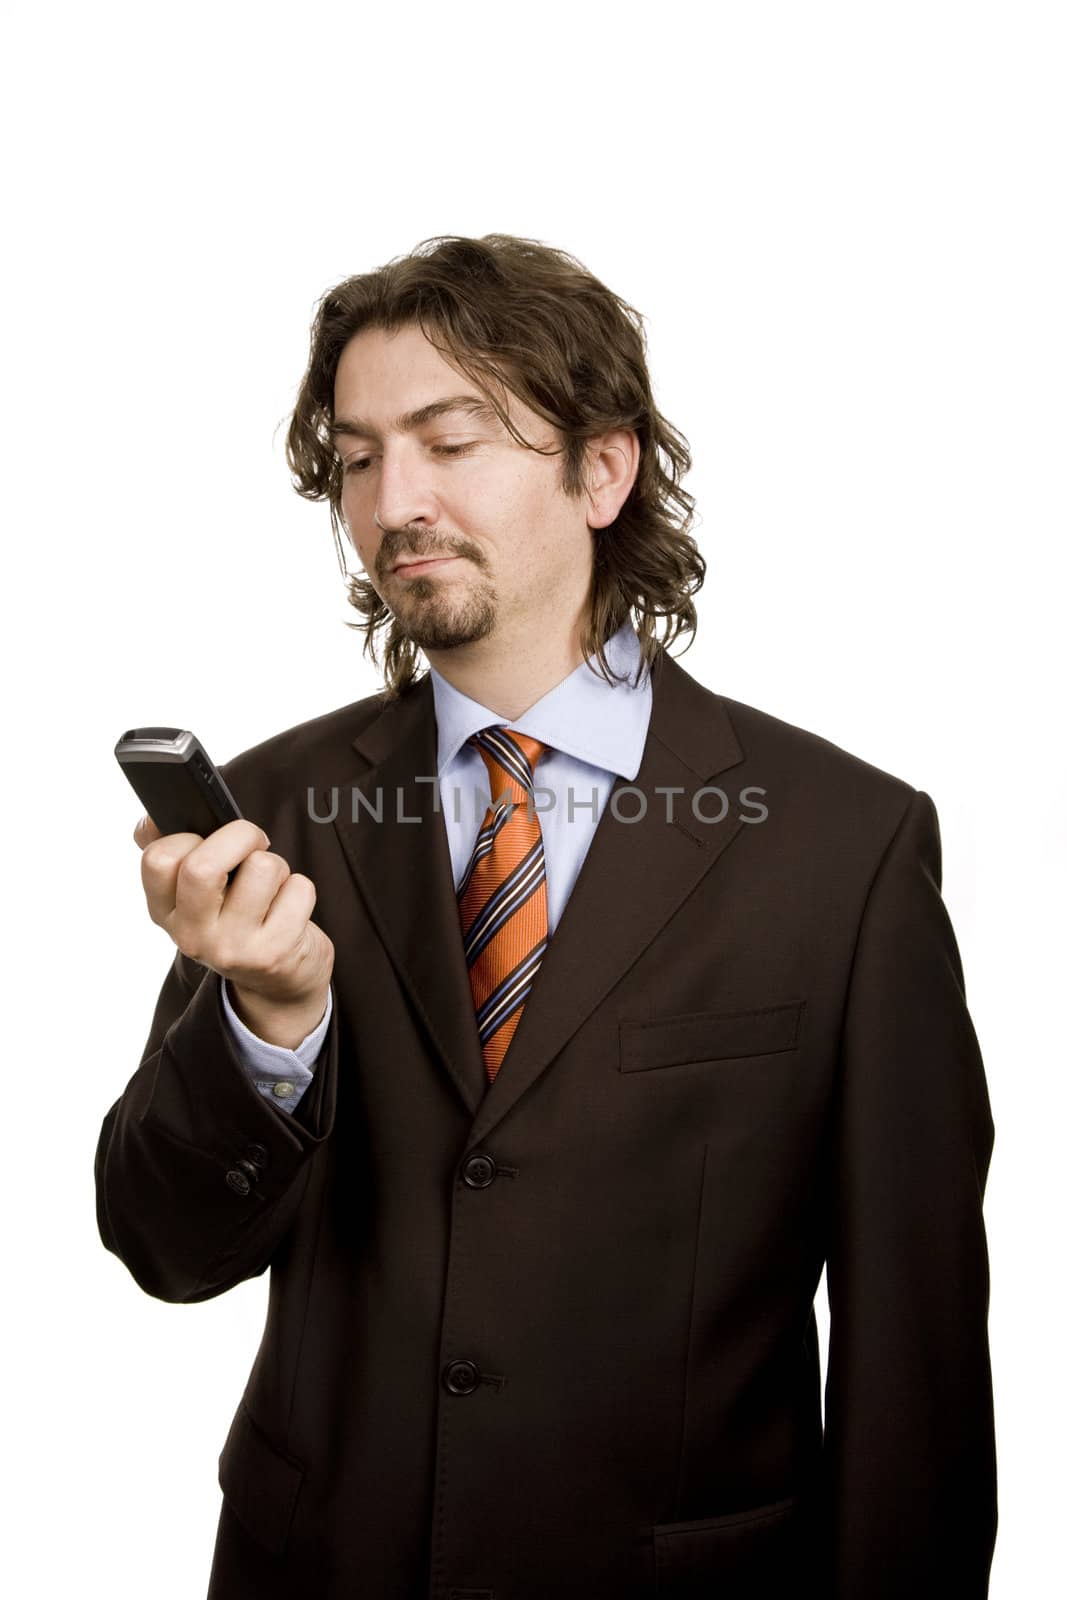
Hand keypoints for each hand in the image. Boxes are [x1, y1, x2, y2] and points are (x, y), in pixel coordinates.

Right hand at [133, 815, 333, 1042]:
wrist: (277, 983)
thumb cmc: (238, 920)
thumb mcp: (196, 896)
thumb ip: (172, 853)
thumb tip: (149, 819)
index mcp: (165, 912)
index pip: (158, 859)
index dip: (188, 836)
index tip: (208, 841)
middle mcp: (192, 936)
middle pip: (203, 866)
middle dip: (240, 836)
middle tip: (254, 843)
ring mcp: (232, 949)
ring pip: (262, 868)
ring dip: (276, 865)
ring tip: (272, 886)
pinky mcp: (274, 954)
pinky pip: (298, 889)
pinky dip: (300, 889)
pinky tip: (290, 910)